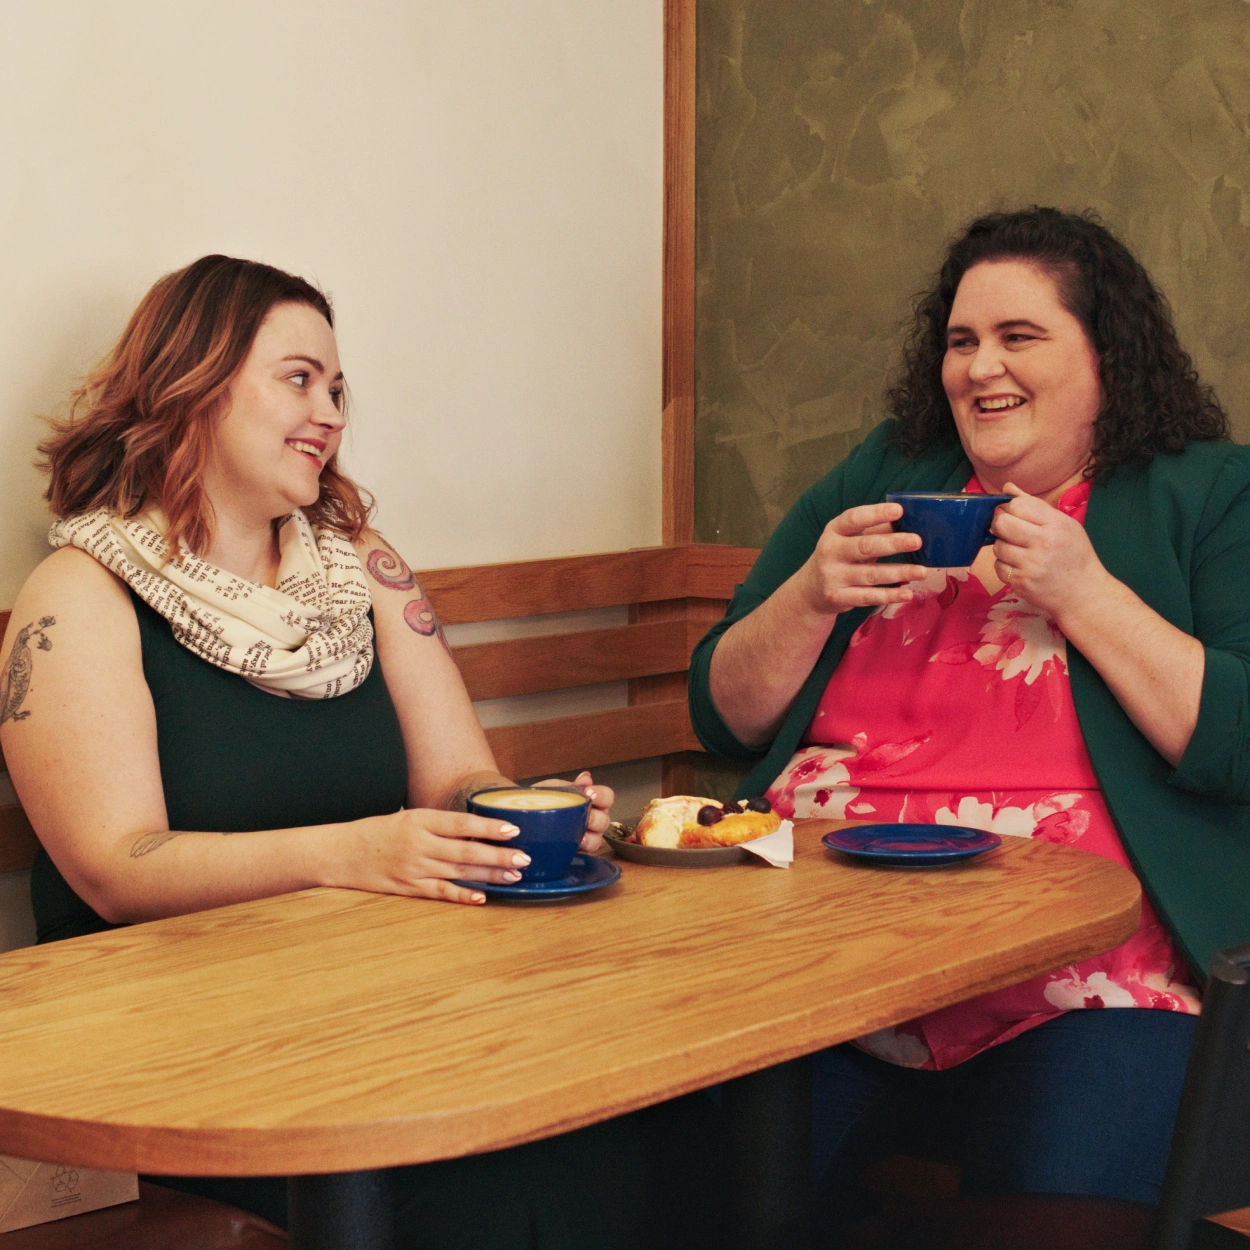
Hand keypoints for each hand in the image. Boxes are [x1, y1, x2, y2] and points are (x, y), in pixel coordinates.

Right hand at [329, 808, 530, 905]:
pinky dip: (461, 896)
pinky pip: (439, 893)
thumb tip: (477, 830)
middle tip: (524, 858)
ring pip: (458, 872)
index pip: (461, 823)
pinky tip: (481, 898)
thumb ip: (439, 825)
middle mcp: (418, 844)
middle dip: (498, 855)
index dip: (489, 827)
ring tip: (513, 876)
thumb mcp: (408, 817)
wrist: (339, 852)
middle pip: (465, 851)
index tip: (513, 830)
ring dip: (488, 875)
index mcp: (420, 820)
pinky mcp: (407, 888)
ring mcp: (413, 868)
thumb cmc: (377, 832)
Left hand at [534, 770, 612, 852]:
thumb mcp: (555, 788)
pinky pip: (586, 852)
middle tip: (586, 816)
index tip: (589, 793)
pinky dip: (583, 847)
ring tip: (580, 835)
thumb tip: (586, 777)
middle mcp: (594, 819)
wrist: (523, 814)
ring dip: (590, 836)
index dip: (602, 795)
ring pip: (598, 839)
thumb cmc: (543, 799)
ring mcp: (588, 836)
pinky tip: (576, 843)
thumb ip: (572, 785)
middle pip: (604, 820)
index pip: (607, 797)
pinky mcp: (577, 851)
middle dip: (596, 818)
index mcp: (593, 802)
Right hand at [798, 503, 928, 615]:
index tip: (899, 510)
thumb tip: (908, 521)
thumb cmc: (838, 557)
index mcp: (834, 531)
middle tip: (917, 541)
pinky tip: (907, 593)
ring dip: (899, 572)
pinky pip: (868, 597)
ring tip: (922, 571)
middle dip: (893, 543)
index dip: (876, 514)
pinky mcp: (838, 598)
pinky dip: (889, 595)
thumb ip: (874, 530)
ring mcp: (833, 576)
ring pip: (870, 574)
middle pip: (864, 547)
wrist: (810, 590)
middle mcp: (830, 552)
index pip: (854, 519)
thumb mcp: (849, 539)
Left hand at [989, 484, 1108, 617]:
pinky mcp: (1021, 582)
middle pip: (1001, 523)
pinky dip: (1004, 565)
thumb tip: (1007, 487)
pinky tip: (1020, 566)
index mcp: (1056, 524)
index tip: (1015, 515)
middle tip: (1010, 531)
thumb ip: (1034, 505)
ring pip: (997, 546)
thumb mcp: (1063, 524)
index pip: (1017, 505)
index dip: (1010, 508)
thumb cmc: (1073, 555)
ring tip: (1020, 550)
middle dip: (1000, 525)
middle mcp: (1043, 543)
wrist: (1083, 593)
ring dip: (1003, 547)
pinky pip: (998, 567)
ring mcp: (1031, 565)